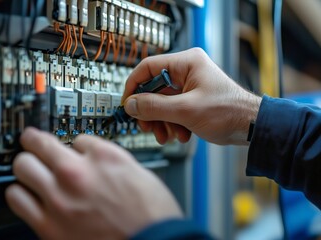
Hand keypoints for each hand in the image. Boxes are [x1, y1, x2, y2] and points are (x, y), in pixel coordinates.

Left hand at [6, 127, 181, 239]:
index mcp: (104, 157)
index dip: (74, 143)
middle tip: (38, 147)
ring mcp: (59, 199)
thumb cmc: (151, 214)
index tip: (70, 146)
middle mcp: (78, 173)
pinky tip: (29, 195)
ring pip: (22, 166)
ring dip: (28, 167)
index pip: (76, 137)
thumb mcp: (138, 172)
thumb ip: (109, 159)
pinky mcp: (48, 226)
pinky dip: (21, 193)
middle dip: (38, 145)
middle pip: (37, 144)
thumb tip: (91, 154)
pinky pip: (17, 199)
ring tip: (33, 172)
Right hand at [122, 48, 261, 144]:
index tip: (127, 103)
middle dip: (150, 111)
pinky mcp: (192, 100)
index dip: (134, 86)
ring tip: (167, 136)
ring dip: (161, 122)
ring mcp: (189, 86)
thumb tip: (131, 105)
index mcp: (187, 63)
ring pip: (162, 103)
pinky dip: (172, 124)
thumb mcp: (186, 110)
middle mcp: (186, 71)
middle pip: (153, 89)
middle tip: (147, 126)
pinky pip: (172, 110)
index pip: (148, 67)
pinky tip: (180, 135)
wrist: (251, 127)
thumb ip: (154, 107)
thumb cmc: (229, 112)